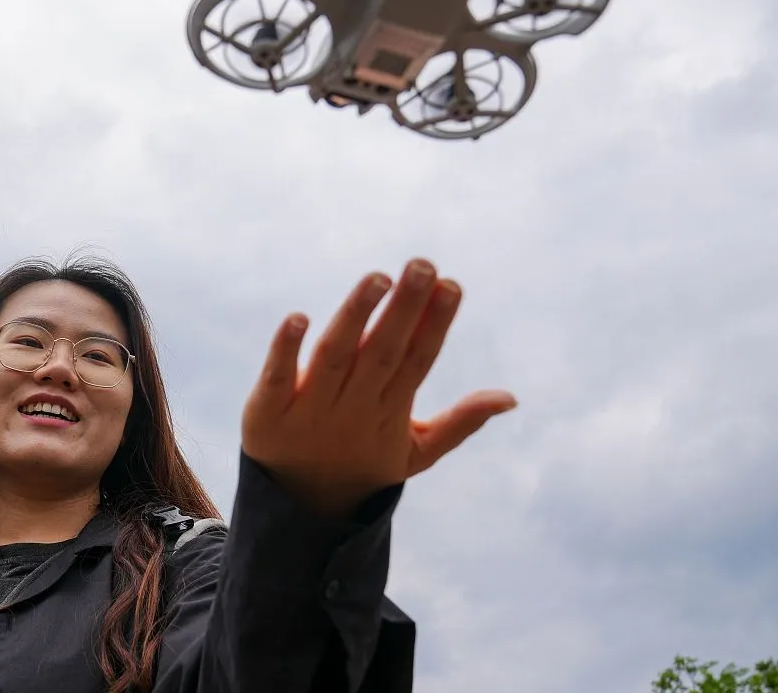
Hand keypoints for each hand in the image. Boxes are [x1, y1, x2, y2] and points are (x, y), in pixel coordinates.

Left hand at [241, 259, 516, 517]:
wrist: (297, 511)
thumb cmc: (362, 468)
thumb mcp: (416, 451)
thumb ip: (461, 422)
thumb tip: (511, 397)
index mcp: (390, 411)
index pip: (417, 361)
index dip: (434, 324)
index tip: (451, 284)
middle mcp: (352, 407)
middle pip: (382, 352)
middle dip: (403, 309)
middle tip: (422, 266)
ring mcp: (310, 409)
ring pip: (336, 357)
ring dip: (356, 316)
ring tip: (378, 278)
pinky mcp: (267, 411)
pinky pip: (279, 377)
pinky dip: (287, 349)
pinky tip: (298, 317)